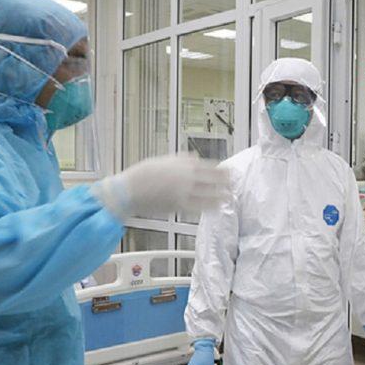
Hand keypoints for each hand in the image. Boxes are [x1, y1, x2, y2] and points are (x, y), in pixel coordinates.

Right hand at [91, 154, 229, 220]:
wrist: (130, 189)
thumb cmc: (144, 173)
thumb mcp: (163, 159)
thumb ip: (181, 158)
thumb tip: (195, 156)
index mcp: (183, 164)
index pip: (208, 166)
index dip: (221, 169)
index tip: (229, 171)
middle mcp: (186, 177)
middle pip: (212, 179)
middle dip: (225, 182)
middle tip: (234, 183)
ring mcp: (183, 191)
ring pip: (208, 194)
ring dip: (221, 195)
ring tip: (230, 196)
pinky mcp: (178, 205)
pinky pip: (198, 207)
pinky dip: (209, 207)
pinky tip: (217, 208)